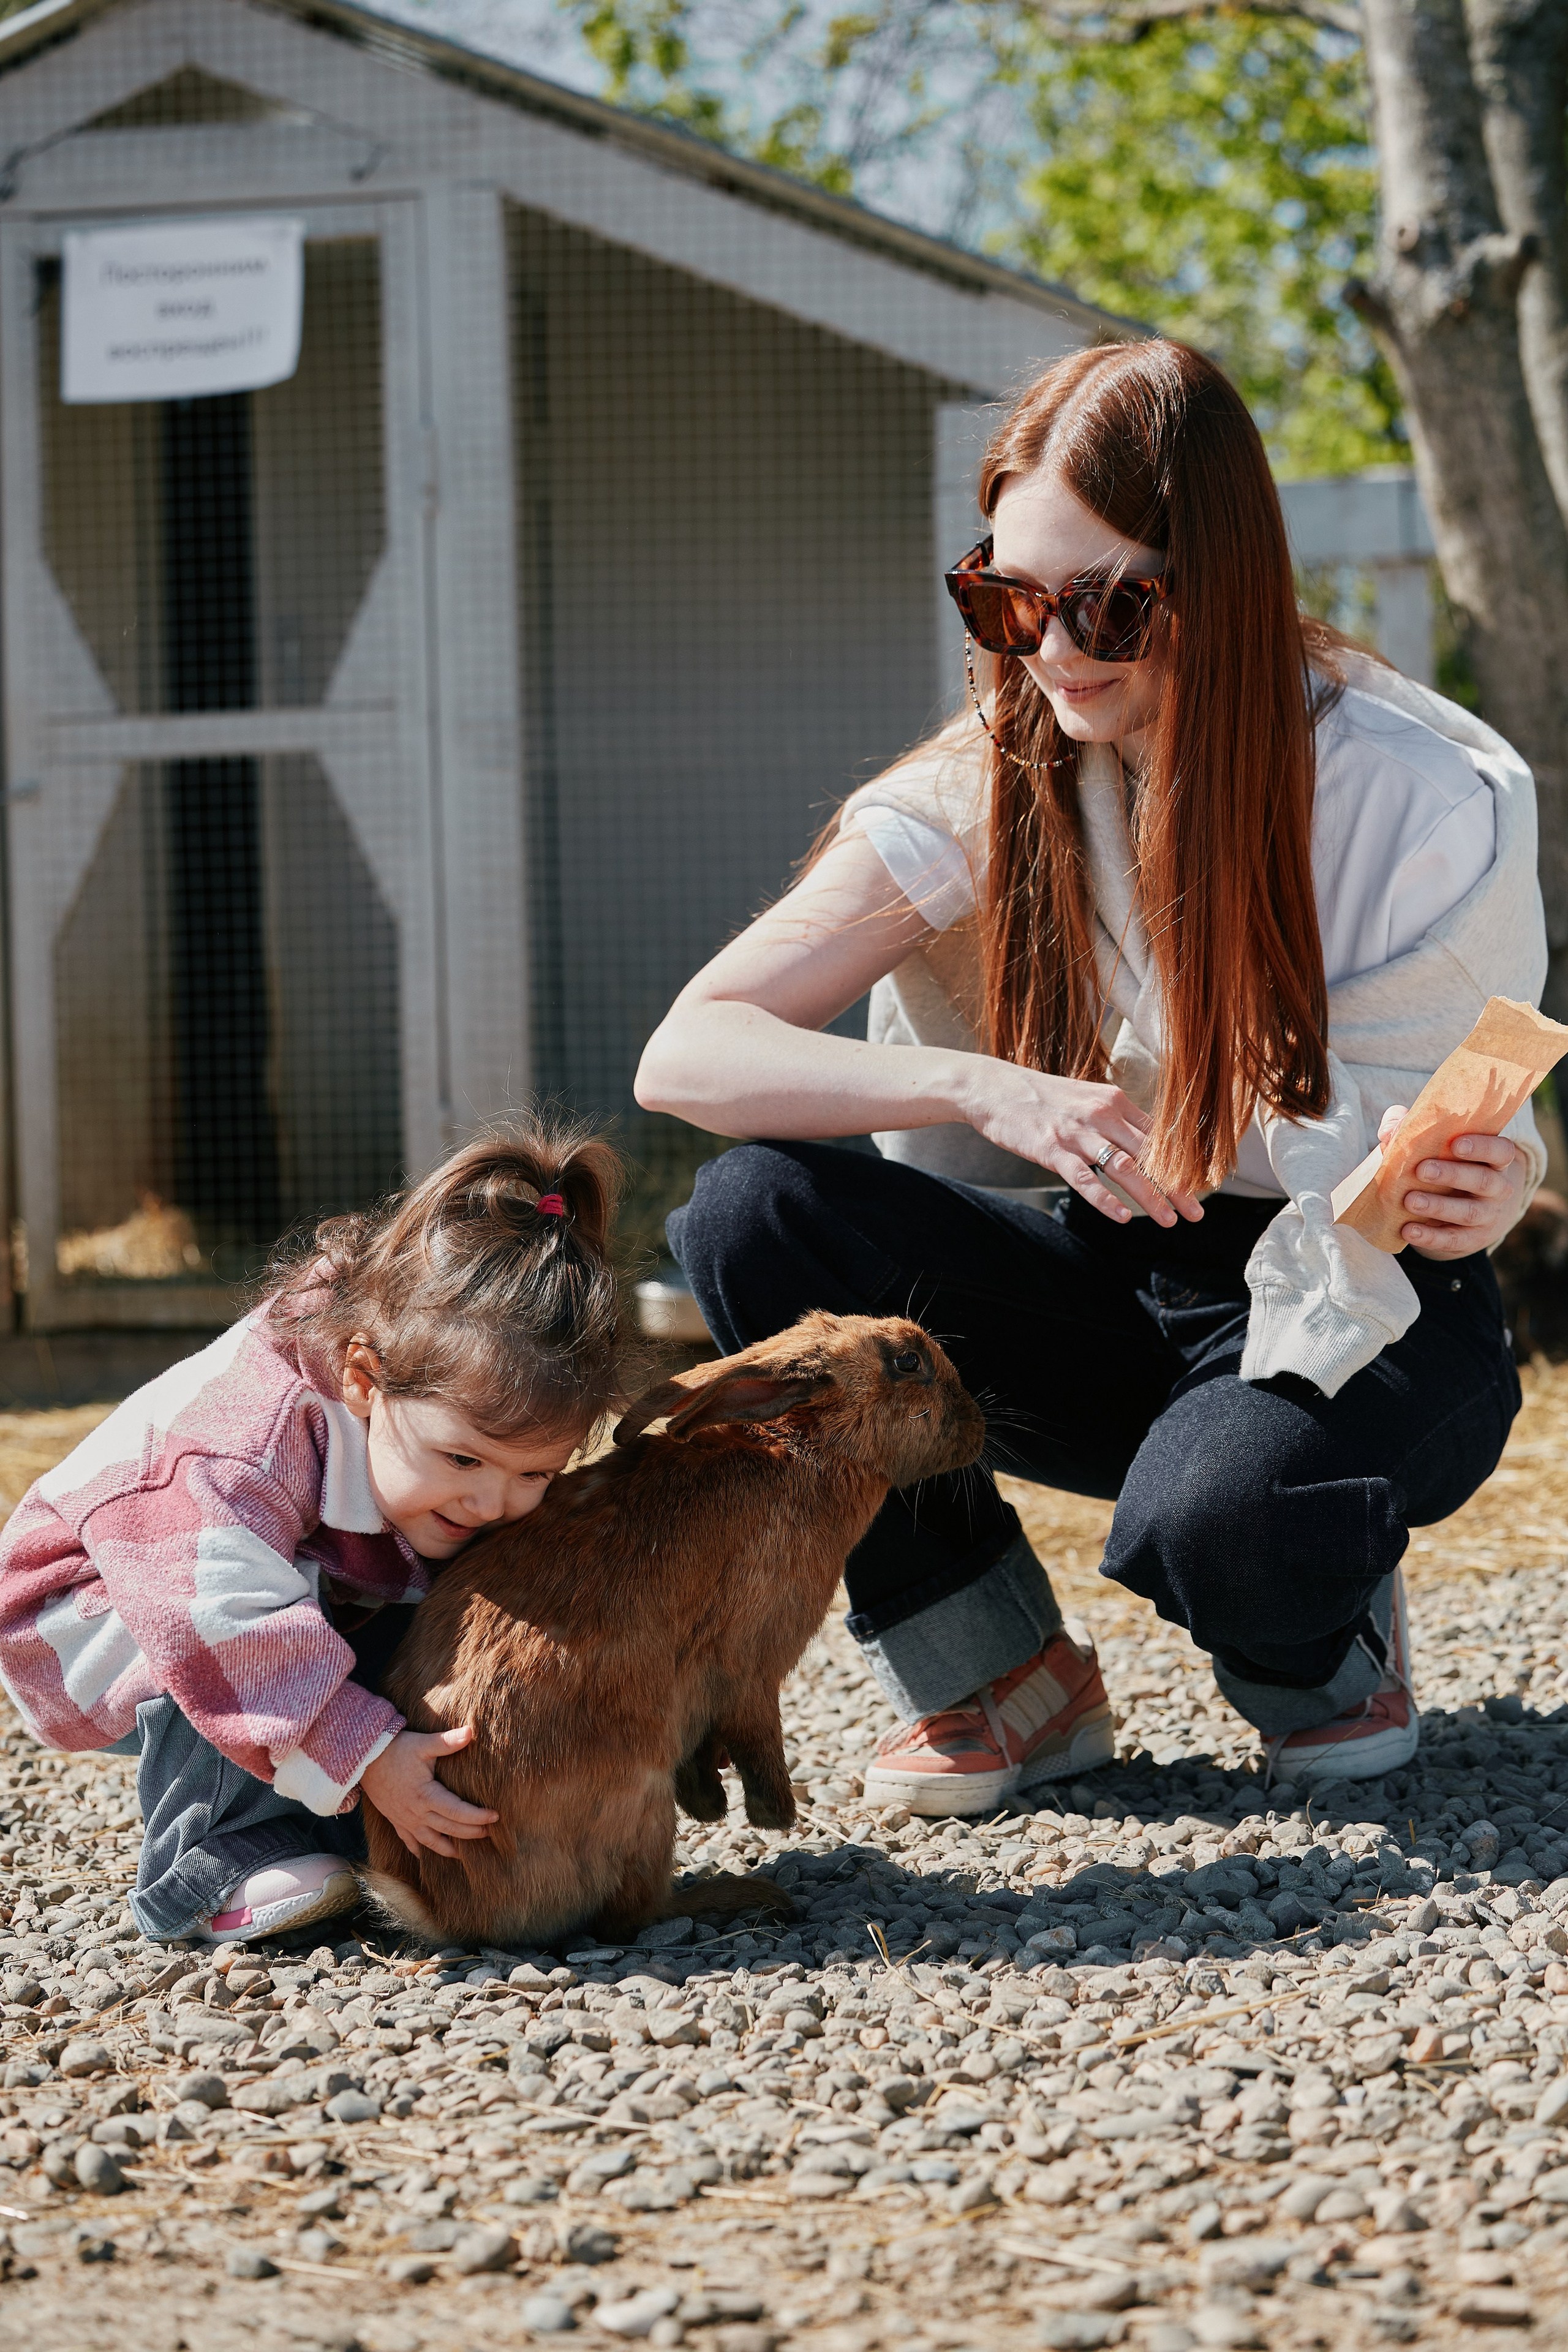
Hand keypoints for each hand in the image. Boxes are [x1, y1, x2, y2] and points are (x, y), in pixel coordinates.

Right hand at [359, 1723, 497, 1857]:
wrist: (363, 1760)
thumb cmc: (396, 1750)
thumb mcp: (423, 1744)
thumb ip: (447, 1742)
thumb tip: (471, 1731)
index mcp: (427, 1796)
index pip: (458, 1812)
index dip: (478, 1817)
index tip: (496, 1817)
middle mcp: (417, 1814)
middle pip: (449, 1830)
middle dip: (471, 1833)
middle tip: (489, 1833)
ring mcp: (405, 1820)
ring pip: (431, 1842)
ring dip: (449, 1849)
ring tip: (466, 1853)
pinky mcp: (396, 1821)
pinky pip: (410, 1842)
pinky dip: (421, 1851)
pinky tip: (429, 1857)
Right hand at [956, 1060, 1203, 1226]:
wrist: (994, 1087)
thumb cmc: (1041, 1097)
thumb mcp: (1085, 1099)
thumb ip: (1113, 1118)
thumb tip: (1141, 1142)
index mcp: (1114, 1101)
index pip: (1158, 1136)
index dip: (1181, 1163)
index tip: (1199, 1187)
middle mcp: (1102, 1114)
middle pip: (1149, 1154)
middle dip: (1177, 1186)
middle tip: (1195, 1213)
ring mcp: (1077, 1132)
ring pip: (1124, 1168)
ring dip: (1150, 1197)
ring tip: (1169, 1220)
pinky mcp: (1052, 1149)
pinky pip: (1085, 1179)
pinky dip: (1105, 1200)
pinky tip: (1123, 1218)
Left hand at [1375, 1104, 1525, 1258]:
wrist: (1469, 1212)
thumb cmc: (1448, 1166)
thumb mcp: (1438, 1146)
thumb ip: (1412, 1128)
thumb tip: (1388, 1132)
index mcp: (1494, 1161)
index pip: (1501, 1151)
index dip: (1482, 1147)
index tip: (1456, 1144)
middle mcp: (1498, 1188)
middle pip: (1483, 1181)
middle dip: (1452, 1175)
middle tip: (1421, 1170)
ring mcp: (1488, 1216)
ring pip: (1469, 1212)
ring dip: (1438, 1206)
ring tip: (1409, 1200)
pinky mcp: (1473, 1239)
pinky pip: (1454, 1239)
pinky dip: (1431, 1237)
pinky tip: (1408, 1230)